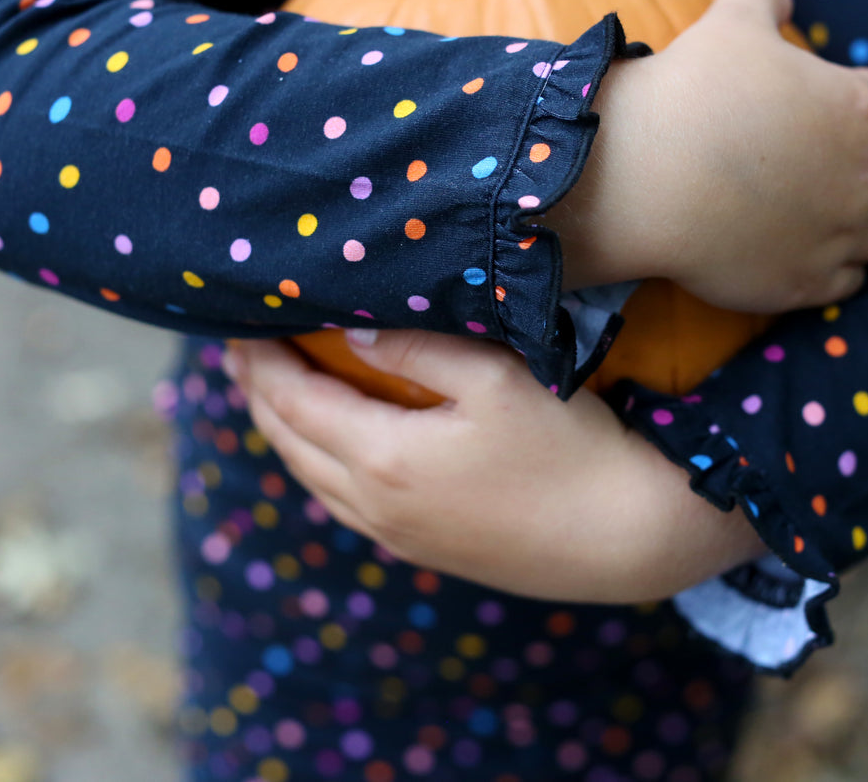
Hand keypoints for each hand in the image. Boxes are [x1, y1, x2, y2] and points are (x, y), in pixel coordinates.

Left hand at [222, 330, 769, 602]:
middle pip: (290, 442)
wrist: (629, 538)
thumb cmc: (571, 445)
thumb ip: (418, 346)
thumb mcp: (496, 377)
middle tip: (239, 349)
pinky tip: (331, 446)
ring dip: (284, 431)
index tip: (239, 318)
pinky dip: (318, 464)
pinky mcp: (427, 549)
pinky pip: (344, 503)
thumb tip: (351, 327)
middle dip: (258, 393)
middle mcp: (375, 504)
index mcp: (383, 457)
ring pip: (313, 479)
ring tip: (270, 392)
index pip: (293, 399)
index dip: (259, 358)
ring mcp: (399, 534)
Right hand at [541, 0, 867, 313]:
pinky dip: (833, 269)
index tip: (815, 111)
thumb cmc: (690, 92)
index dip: (849, 102)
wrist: (645, 179)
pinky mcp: (812, 282)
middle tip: (812, 164)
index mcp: (859, 106)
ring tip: (820, 216)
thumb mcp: (728, 20)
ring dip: (858, 221)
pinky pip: (848, 281)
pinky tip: (802, 255)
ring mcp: (842, 234)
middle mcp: (866, 173)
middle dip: (858, 164)